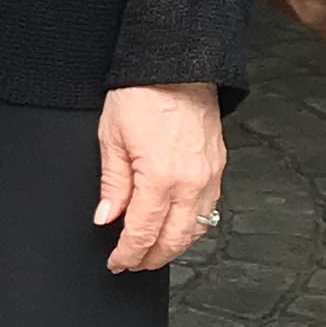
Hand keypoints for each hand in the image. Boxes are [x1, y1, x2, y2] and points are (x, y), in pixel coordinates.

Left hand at [95, 82, 224, 271]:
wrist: (176, 64)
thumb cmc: (143, 92)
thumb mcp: (112, 138)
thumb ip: (112, 184)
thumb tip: (107, 217)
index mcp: (160, 177)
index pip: (143, 233)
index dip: (128, 254)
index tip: (117, 262)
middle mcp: (190, 182)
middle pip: (173, 240)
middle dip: (151, 258)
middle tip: (133, 262)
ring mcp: (208, 176)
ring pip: (196, 230)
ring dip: (174, 246)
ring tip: (153, 250)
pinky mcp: (218, 166)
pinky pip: (209, 209)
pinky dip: (192, 225)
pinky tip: (178, 225)